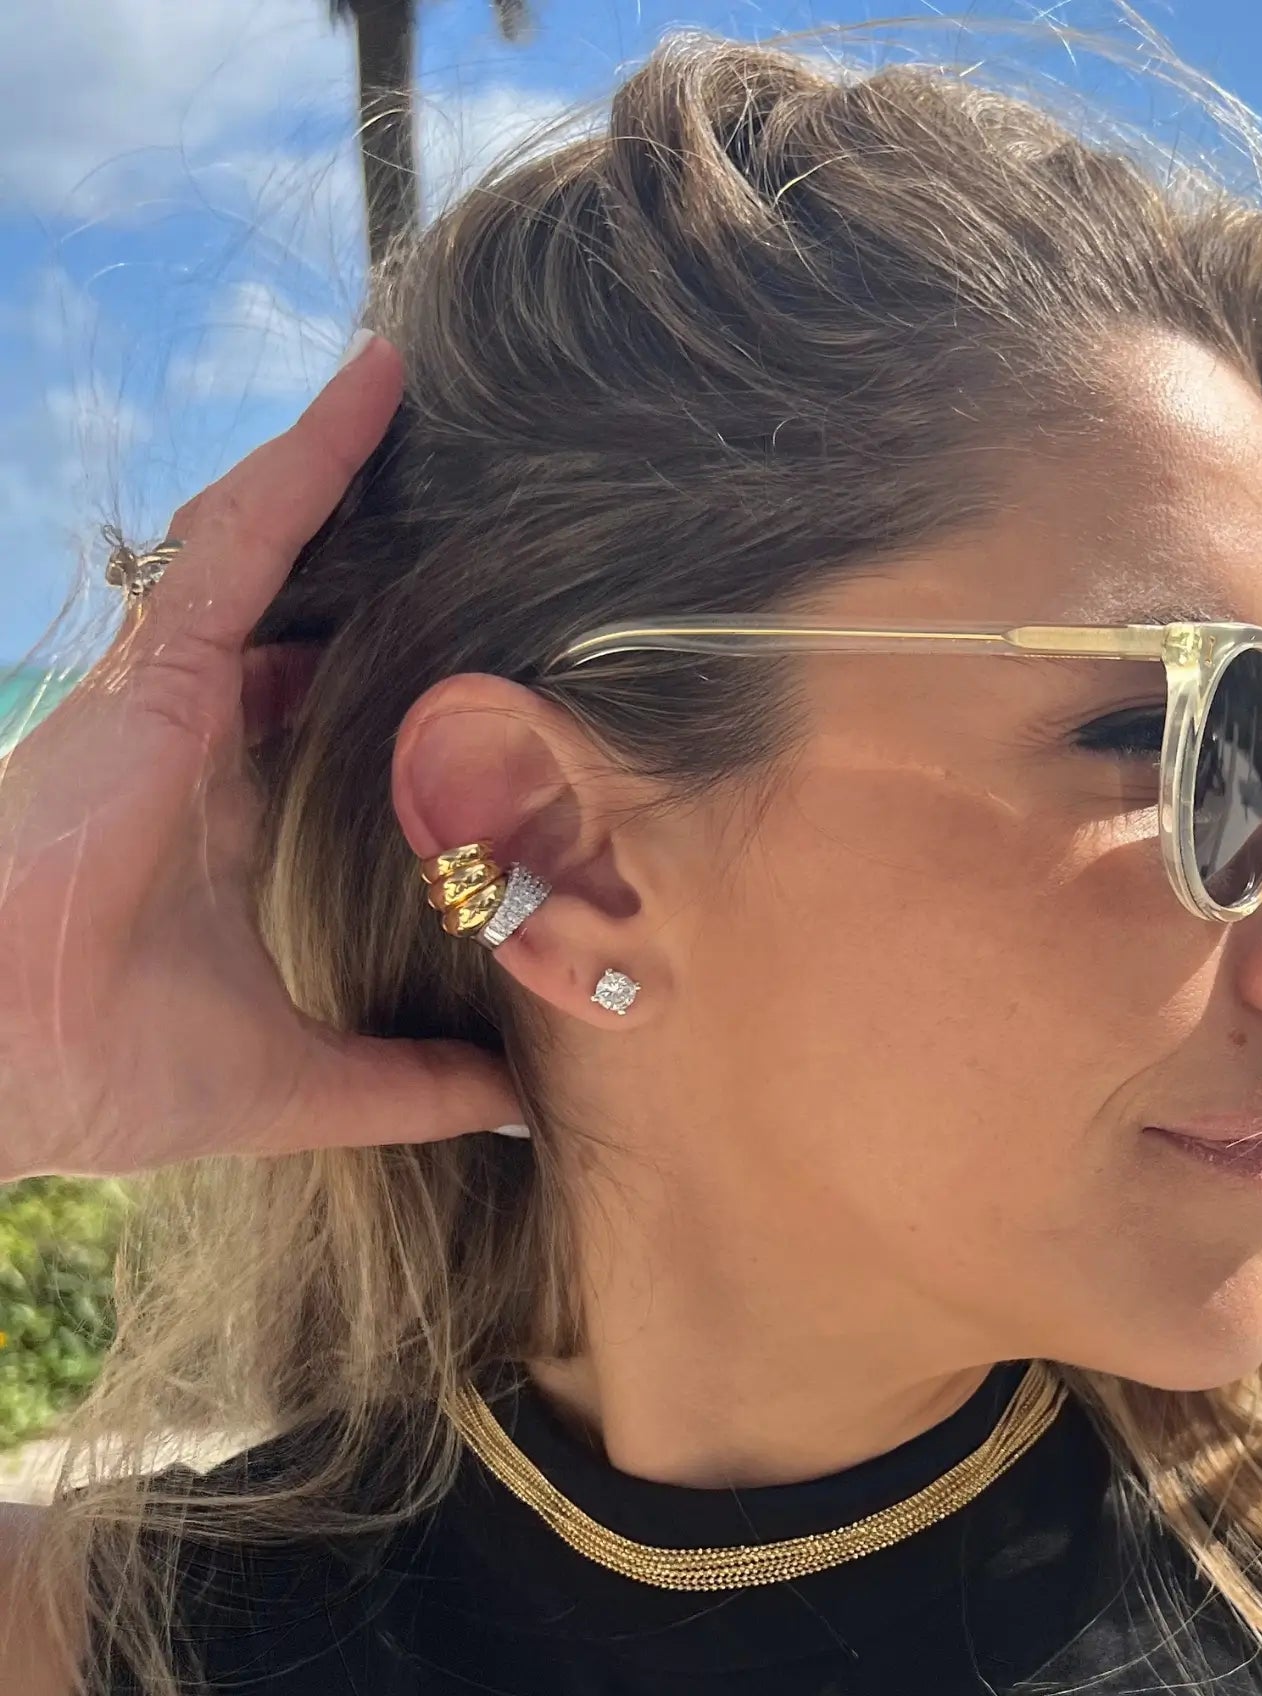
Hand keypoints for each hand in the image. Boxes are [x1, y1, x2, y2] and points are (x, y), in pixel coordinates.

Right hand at [0, 336, 525, 1182]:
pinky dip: (311, 459)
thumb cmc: (104, 1073)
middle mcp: (204, 739)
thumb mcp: (298, 1080)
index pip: (319, 712)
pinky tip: (377, 387)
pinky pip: (245, 535)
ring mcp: (175, 690)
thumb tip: (517, 1102)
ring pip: (275, 547)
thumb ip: (409, 1083)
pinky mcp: (160, 665)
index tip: (477, 650)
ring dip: (350, 476)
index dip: (385, 670)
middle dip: (375, 558)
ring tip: (437, 399)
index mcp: (226, 817)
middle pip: (304, 614)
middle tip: (481, 505)